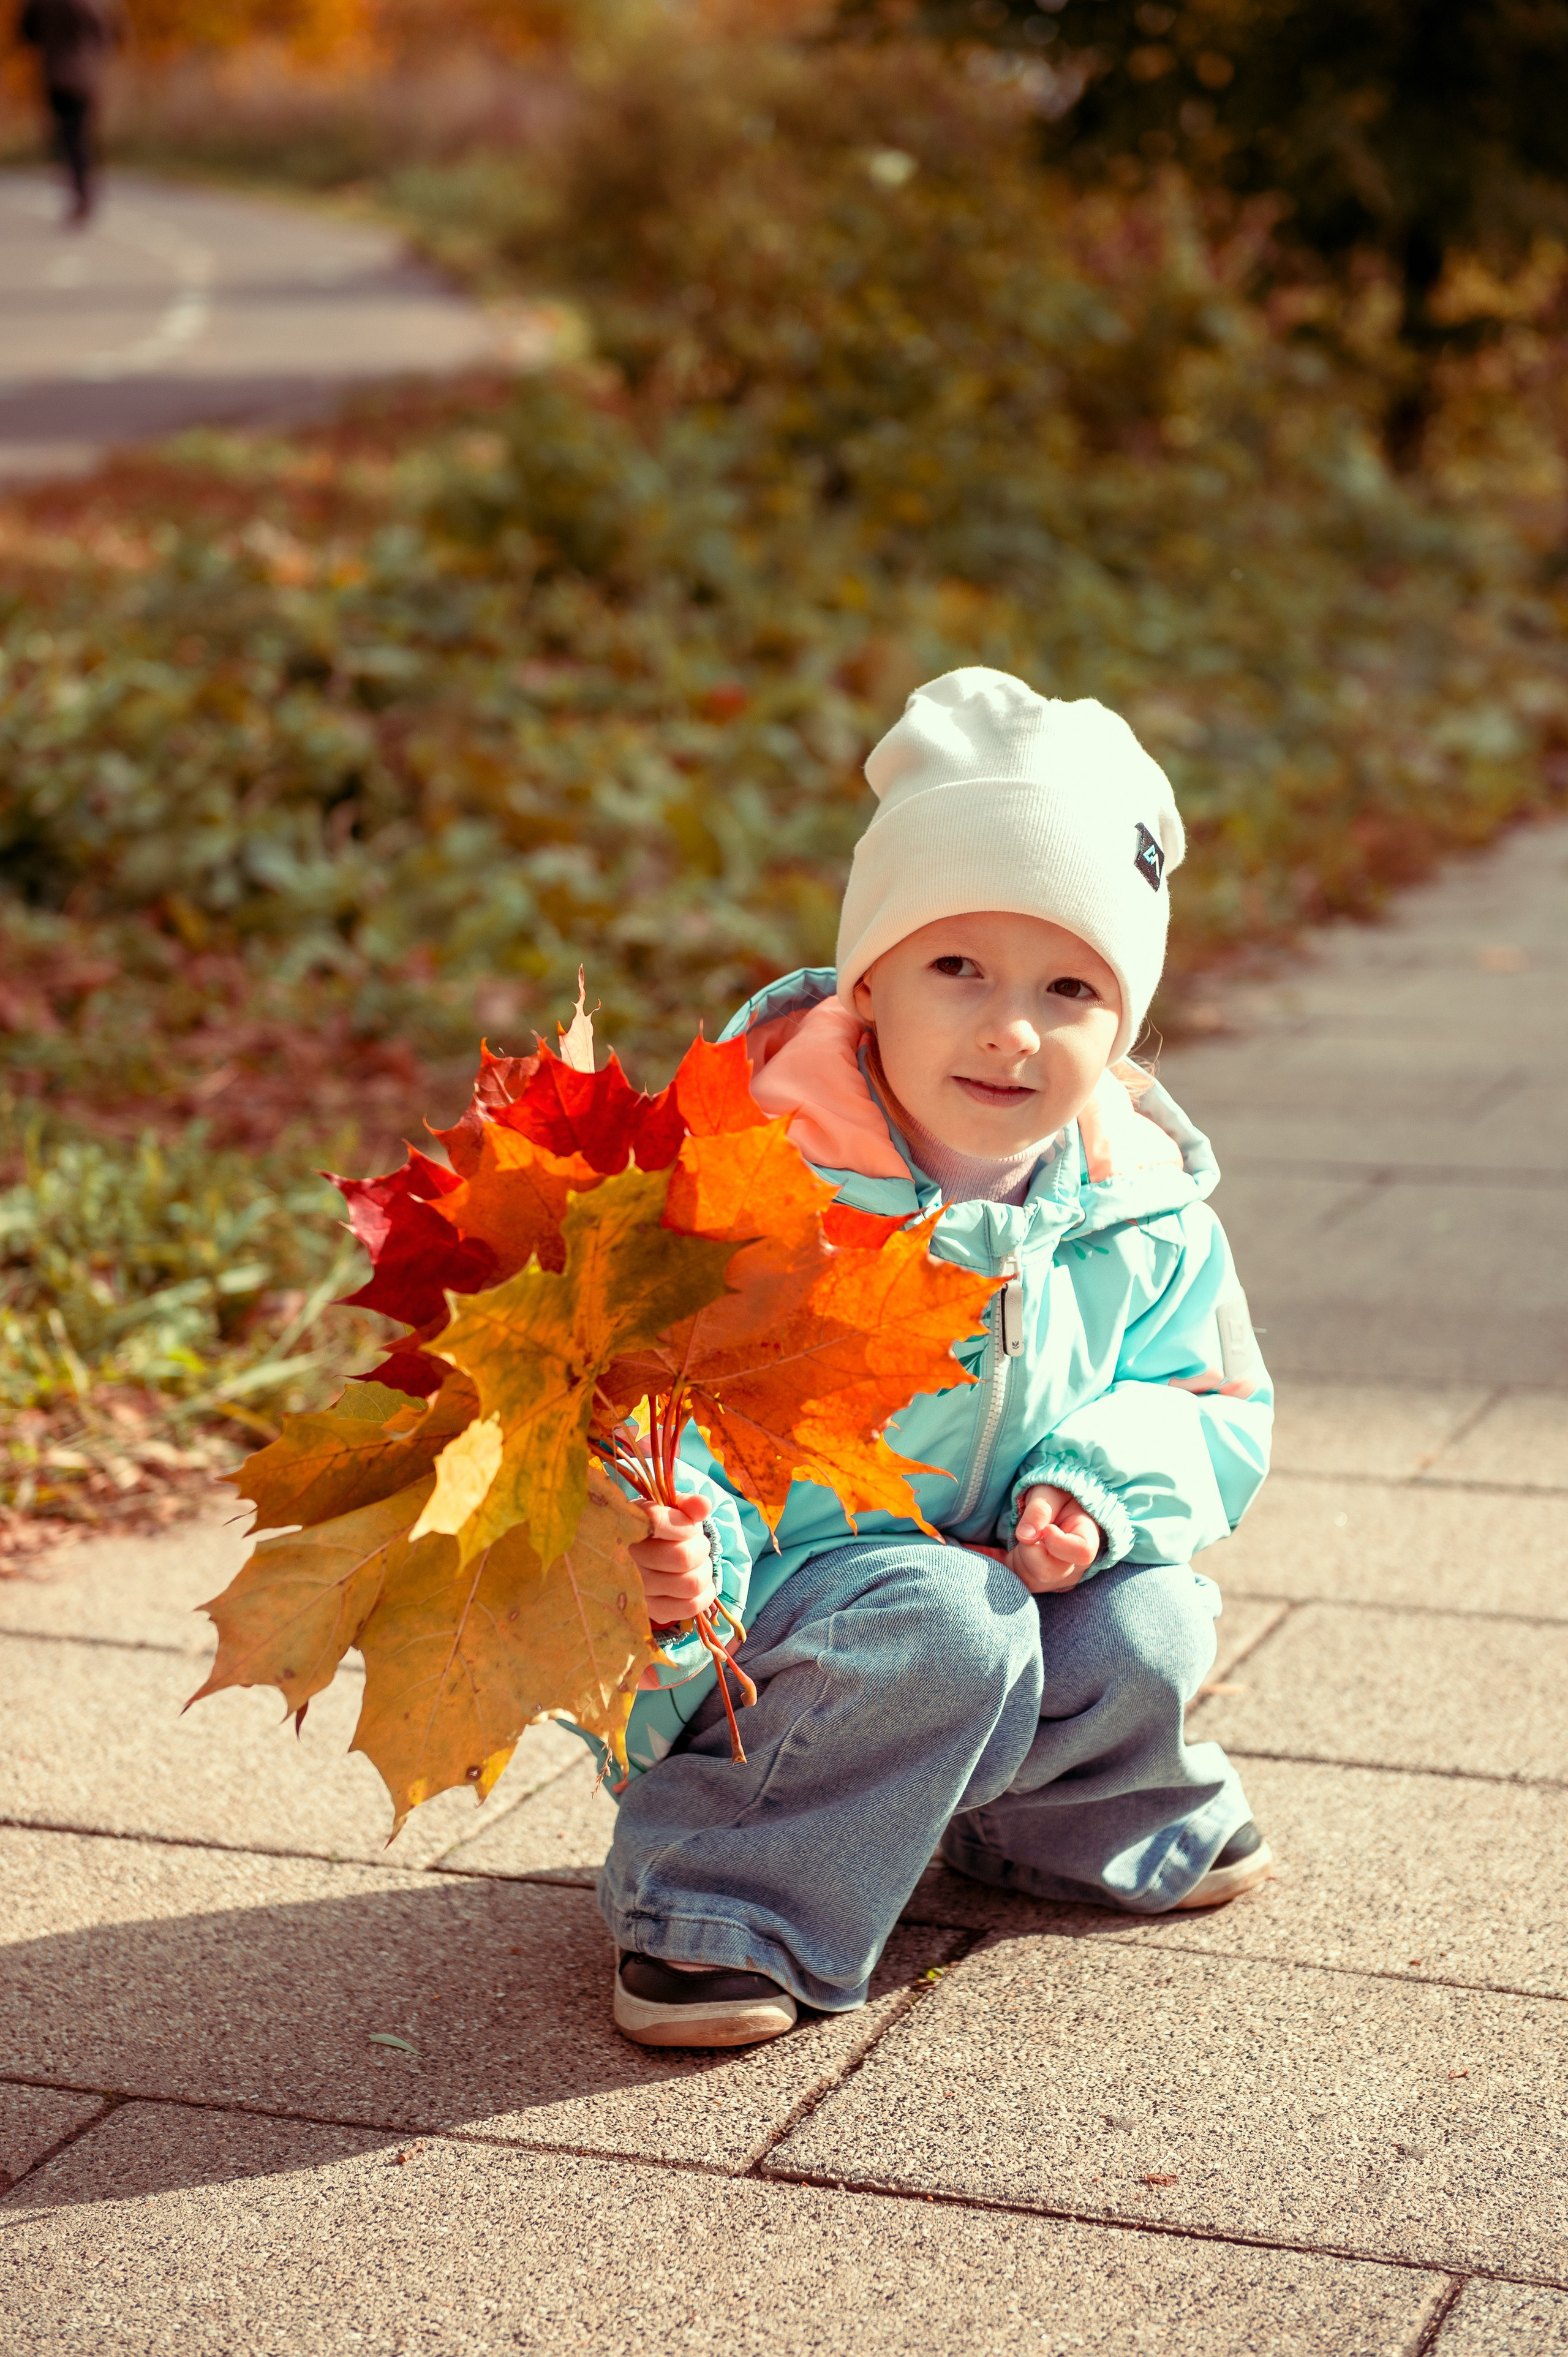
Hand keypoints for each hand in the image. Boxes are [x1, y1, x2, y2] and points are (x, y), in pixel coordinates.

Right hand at [629, 1494, 715, 1624]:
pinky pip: (690, 1607)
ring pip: (691, 1583)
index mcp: (626, 1524)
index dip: (683, 1526)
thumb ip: (687, 1504)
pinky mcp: (650, 1611)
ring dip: (704, 1571)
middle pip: (683, 1557)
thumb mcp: (669, 1510)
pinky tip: (700, 1584)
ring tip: (698, 1564)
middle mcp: (626, 1559)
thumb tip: (703, 1505)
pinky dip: (705, 1595)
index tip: (686, 1527)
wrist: (641, 1558)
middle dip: (701, 1548)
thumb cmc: (659, 1530)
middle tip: (697, 1545)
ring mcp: (637, 1589)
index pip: (656, 1522)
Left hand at [1008, 1482, 1099, 1594]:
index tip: (1047, 1528)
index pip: (1082, 1553)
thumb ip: (1039, 1510)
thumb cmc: (1057, 1498)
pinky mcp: (1041, 1584)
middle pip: (1048, 1572)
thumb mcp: (1049, 1493)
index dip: (1058, 1543)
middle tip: (1029, 1530)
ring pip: (1029, 1580)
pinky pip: (1018, 1582)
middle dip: (1028, 1549)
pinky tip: (1014, 1549)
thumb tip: (1025, 1536)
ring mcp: (1060, 1578)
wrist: (1057, 1510)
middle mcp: (1077, 1565)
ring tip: (1027, 1537)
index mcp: (1088, 1537)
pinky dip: (1010, 1563)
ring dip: (1018, 1557)